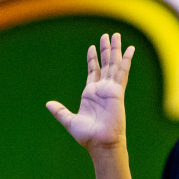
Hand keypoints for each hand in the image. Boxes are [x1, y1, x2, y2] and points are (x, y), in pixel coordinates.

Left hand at [47, 32, 134, 151]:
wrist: (100, 142)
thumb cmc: (87, 136)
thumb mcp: (70, 121)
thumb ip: (60, 112)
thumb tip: (48, 104)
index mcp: (90, 94)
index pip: (92, 72)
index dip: (92, 59)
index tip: (92, 47)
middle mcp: (101, 89)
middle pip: (105, 64)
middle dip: (106, 50)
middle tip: (107, 35)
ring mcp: (110, 89)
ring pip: (114, 64)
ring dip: (115, 50)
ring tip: (116, 35)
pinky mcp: (117, 91)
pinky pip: (123, 72)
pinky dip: (126, 60)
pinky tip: (130, 49)